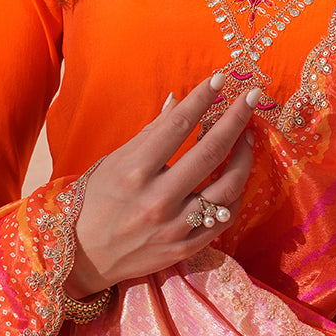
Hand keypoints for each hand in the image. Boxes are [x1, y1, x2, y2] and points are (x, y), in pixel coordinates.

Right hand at [66, 72, 256, 297]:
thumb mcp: (114, 161)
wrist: (81, 256)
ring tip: (248, 137)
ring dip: (243, 157)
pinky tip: (238, 177)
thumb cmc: (94, 201)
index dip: (202, 98)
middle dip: (236, 119)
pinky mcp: (185, 247)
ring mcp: (174, 226)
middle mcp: (157, 198)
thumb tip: (177, 100)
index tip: (221, 79)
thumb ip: (151, 133)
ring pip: (227, 187)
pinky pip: (224, 218)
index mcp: (134, 171)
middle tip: (253, 97)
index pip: (177, 126)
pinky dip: (236, 194)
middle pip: (210, 152)